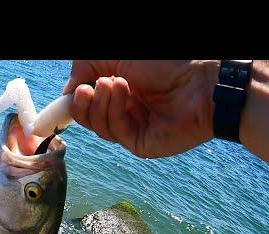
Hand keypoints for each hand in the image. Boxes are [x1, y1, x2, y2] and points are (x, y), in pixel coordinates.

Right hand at [64, 60, 219, 157]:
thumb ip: (85, 69)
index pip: (88, 103)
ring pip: (99, 126)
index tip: (67, 96)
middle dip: (82, 104)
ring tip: (111, 83)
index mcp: (121, 90)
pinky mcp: (141, 144)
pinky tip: (122, 93)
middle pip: (89, 118)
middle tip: (86, 89)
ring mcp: (134, 128)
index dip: (73, 102)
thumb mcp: (115, 55)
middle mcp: (126, 110)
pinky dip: (114, 112)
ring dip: (99, 104)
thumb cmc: (165, 62)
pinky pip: (115, 133)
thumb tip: (68, 92)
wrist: (202, 79)